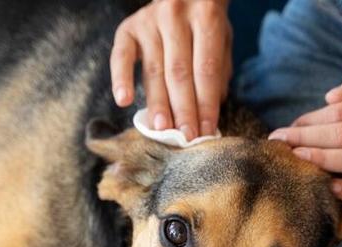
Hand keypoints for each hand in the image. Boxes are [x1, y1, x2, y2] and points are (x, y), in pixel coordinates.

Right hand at [111, 0, 231, 139]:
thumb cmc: (203, 21)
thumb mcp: (221, 37)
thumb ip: (218, 69)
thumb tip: (210, 111)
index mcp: (207, 15)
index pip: (206, 69)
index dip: (206, 103)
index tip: (206, 131)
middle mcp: (176, 15)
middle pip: (180, 72)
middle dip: (184, 109)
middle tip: (185, 137)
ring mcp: (149, 21)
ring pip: (154, 70)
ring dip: (158, 103)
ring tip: (162, 129)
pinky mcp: (128, 28)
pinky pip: (121, 57)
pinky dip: (121, 79)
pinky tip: (123, 101)